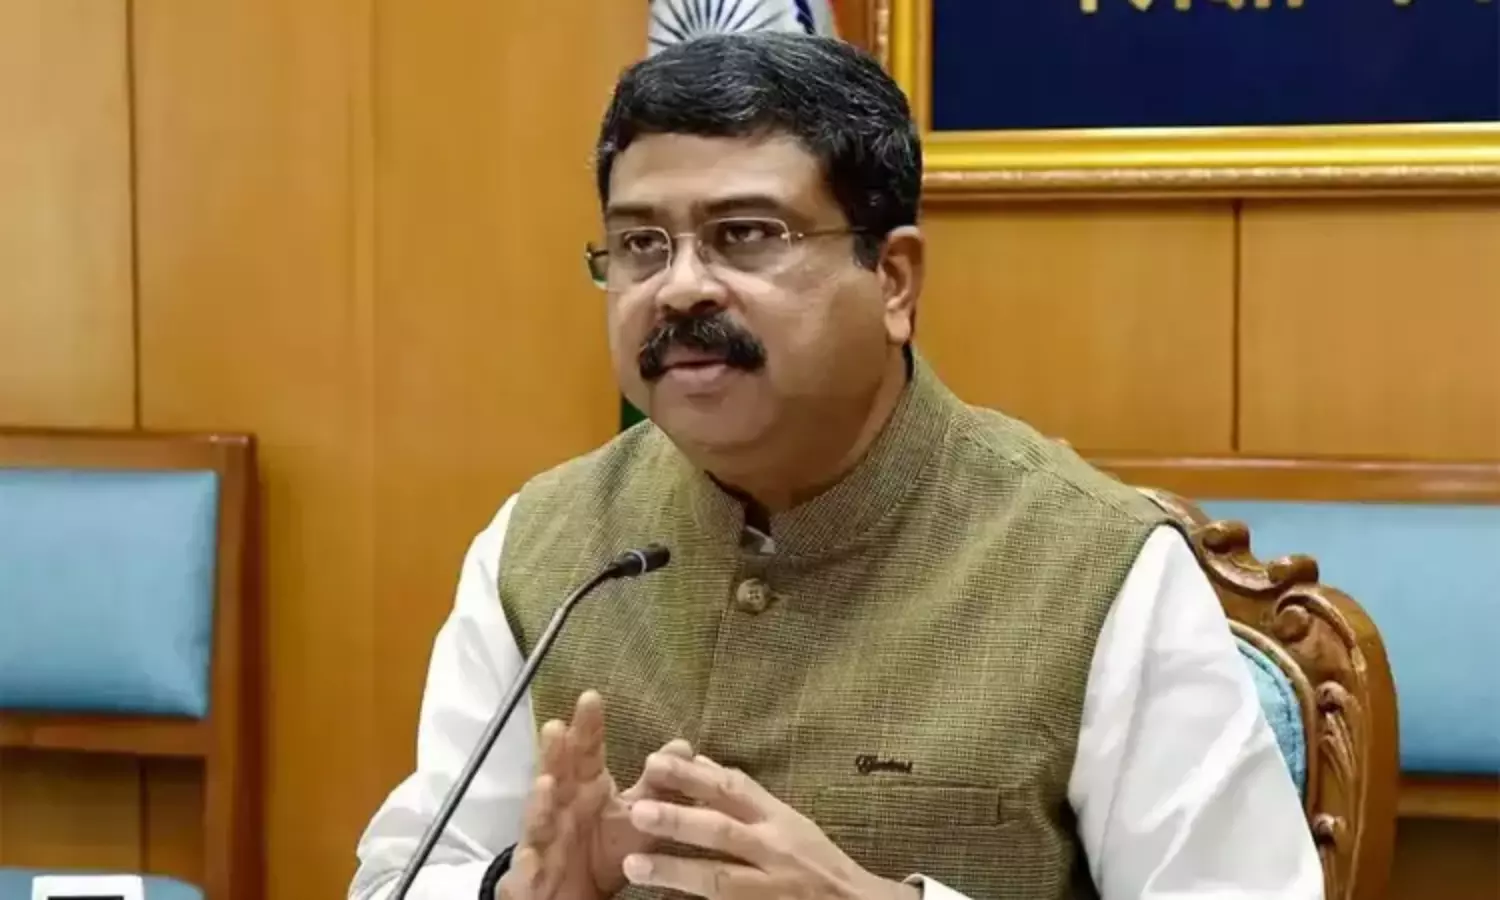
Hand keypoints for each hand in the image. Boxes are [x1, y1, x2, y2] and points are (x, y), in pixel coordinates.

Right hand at [498, 692, 692, 899]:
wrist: (576, 897)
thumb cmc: (603, 850)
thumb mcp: (634, 818)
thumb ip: (656, 785)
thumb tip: (683, 746)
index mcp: (584, 790)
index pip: (586, 753)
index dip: (587, 728)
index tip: (591, 696)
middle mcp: (559, 809)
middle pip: (555, 776)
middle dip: (553, 754)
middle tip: (556, 726)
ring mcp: (541, 841)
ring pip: (537, 821)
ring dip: (539, 804)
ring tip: (546, 785)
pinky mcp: (529, 878)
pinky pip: (527, 872)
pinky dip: (526, 867)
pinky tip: (530, 859)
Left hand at [620, 752, 920, 899]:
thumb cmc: (815, 860)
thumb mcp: (786, 820)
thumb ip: (745, 796)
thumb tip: (703, 762)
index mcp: (778, 818)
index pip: (733, 788)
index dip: (692, 775)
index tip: (654, 762)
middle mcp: (775, 849)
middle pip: (723, 830)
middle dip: (680, 819)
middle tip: (637, 810)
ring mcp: (771, 888)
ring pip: (720, 879)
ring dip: (675, 870)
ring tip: (634, 864)